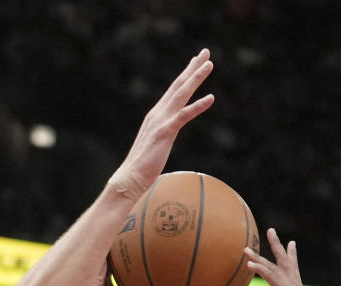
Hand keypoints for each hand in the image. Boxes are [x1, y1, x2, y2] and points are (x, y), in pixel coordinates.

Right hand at [111, 49, 214, 199]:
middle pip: (178, 85)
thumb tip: (165, 136)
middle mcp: (158, 113)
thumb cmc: (142, 167)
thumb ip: (162, 135)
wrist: (129, 178)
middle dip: (193, 68)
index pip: (173, 91)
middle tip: (206, 52)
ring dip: (196, 78)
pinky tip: (211, 98)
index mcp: (156, 116)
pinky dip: (198, 106)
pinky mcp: (165, 132)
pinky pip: (184, 116)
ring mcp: (161, 121)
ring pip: (181, 94)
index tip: (196, 61)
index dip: (186, 75)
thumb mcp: (155, 145)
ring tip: (209, 64)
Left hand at [245, 228, 322, 285]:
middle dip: (277, 244)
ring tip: (245, 249)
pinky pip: (268, 275)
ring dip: (257, 256)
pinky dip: (258, 269)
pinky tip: (249, 265)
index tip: (291, 243)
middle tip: (270, 230)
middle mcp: (293, 283)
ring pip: (271, 266)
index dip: (292, 255)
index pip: (294, 268)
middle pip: (284, 259)